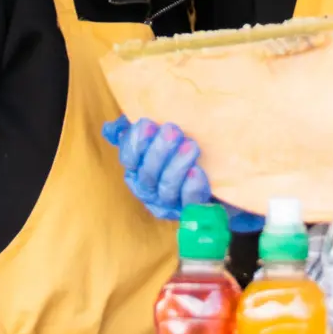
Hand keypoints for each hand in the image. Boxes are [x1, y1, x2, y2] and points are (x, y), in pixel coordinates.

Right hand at [101, 117, 262, 231]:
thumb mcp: (160, 134)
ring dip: (177, 165)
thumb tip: (111, 130)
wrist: (221, 172)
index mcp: (137, 168)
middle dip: (159, 151)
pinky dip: (192, 186)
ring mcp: (171, 203)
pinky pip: (189, 202)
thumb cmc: (183, 148)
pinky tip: (198, 171)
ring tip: (191, 146)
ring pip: (166, 188)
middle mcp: (149, 189)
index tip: (149, 123)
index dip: (136, 142)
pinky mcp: (193, 210)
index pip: (128, 158)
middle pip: (147, 173)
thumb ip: (137, 130)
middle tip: (174, 130)